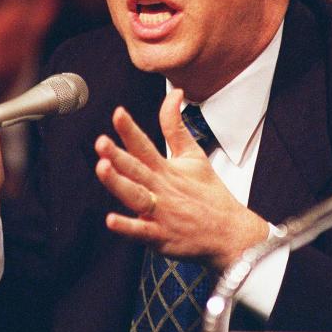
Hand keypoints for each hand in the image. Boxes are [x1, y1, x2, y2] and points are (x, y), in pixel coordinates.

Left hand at [94, 88, 267, 269]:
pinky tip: (112, 220)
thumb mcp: (194, 155)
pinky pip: (142, 231)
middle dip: (118, 155)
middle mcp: (161, 188)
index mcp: (166, 169)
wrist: (229, 233)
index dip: (130, 129)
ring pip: (136, 196)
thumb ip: (175, 126)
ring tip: (103, 169)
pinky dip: (128, 226)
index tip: (118, 114)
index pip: (145, 145)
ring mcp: (161, 212)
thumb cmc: (209, 194)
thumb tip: (174, 95)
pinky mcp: (161, 236)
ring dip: (118, 183)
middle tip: (101, 142)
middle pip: (136, 169)